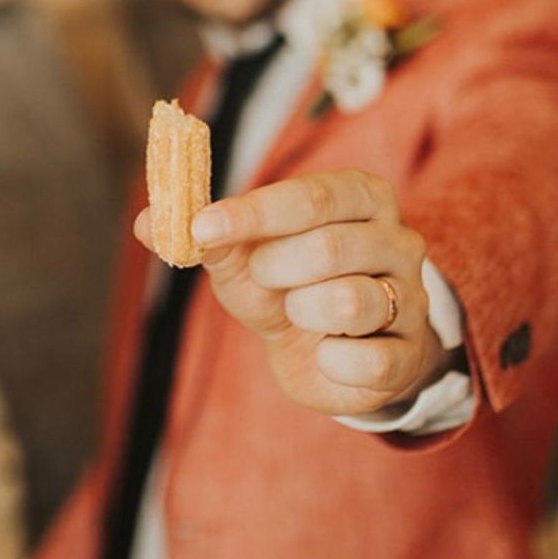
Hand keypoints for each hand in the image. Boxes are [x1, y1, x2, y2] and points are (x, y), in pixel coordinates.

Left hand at [134, 170, 448, 416]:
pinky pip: (367, 358)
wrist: (332, 356)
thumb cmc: (287, 290)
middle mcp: (398, 240)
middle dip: (275, 268)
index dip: (252, 213)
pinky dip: (329, 361)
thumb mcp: (243, 261)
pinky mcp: (411, 354)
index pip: (312, 196)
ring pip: (350, 301)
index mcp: (361, 198)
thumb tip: (146, 222)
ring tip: (299, 313)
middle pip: (331, 245)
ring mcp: (411, 297)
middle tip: (262, 278)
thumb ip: (205, 239)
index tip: (202, 226)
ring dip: (303, 313)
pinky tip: (326, 353)